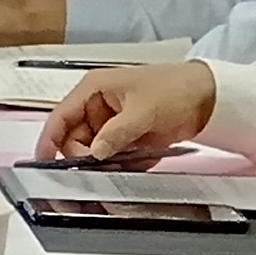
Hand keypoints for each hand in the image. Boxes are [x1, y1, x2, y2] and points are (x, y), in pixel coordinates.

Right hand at [39, 61, 219, 164]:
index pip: (61, 116)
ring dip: (105, 161)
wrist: (211, 96)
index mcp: (94, 89)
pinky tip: (139, 160)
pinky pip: (115, 156)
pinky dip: (124, 163)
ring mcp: (113, 123)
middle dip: (84, 154)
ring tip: (123, 163)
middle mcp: (99, 106)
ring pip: (95, 150)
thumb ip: (116, 134)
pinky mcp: (129, 137)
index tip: (45, 161)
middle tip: (99, 166)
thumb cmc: (174, 89)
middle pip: (75, 138)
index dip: (50, 139)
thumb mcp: (142, 111)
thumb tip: (95, 154)